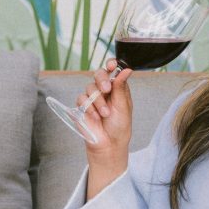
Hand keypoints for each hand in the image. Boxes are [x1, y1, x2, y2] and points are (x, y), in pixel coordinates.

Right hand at [81, 59, 133, 195]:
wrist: (108, 144)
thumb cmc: (119, 126)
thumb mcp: (123, 106)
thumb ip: (121, 87)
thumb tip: (127, 69)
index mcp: (116, 88)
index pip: (112, 71)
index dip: (111, 65)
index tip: (112, 64)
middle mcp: (104, 91)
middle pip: (98, 75)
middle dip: (101, 80)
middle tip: (106, 89)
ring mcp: (92, 98)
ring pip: (89, 88)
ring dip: (98, 101)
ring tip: (104, 114)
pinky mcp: (82, 106)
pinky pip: (81, 99)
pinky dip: (89, 107)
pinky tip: (95, 117)